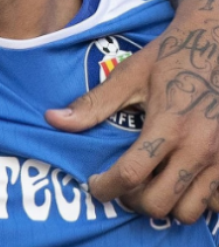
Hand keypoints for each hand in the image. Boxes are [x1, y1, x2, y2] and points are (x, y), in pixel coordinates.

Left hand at [46, 0, 218, 221]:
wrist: (217, 43)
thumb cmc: (172, 57)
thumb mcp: (130, 75)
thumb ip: (94, 103)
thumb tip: (53, 119)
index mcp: (169, 125)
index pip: (132, 175)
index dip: (106, 188)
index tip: (95, 186)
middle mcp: (199, 148)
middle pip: (160, 203)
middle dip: (132, 200)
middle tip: (120, 187)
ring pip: (190, 212)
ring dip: (164, 206)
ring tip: (149, 187)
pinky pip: (216, 204)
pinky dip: (195, 201)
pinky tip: (179, 183)